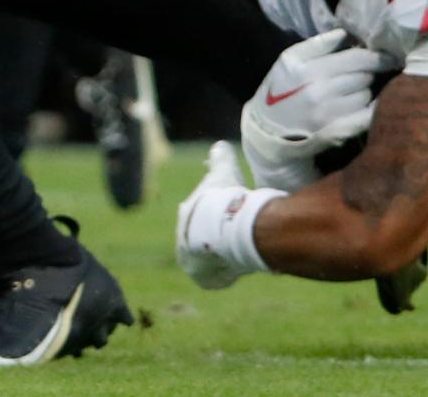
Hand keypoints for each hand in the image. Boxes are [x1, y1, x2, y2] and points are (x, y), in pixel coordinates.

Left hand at [175, 141, 253, 289]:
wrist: (219, 231)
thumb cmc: (220, 198)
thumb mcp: (223, 170)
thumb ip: (220, 156)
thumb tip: (219, 146)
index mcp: (185, 215)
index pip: (198, 214)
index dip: (214, 212)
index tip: (228, 213)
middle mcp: (182, 241)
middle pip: (204, 238)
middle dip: (218, 235)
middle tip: (240, 233)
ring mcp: (191, 263)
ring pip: (211, 259)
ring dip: (225, 254)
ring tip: (244, 249)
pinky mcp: (204, 280)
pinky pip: (219, 276)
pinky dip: (230, 270)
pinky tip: (242, 264)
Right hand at [241, 29, 394, 189]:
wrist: (268, 129)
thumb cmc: (279, 89)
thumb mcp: (288, 59)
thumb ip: (317, 45)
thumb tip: (346, 34)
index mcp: (310, 70)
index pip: (356, 59)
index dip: (376, 56)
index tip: (389, 55)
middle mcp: (322, 93)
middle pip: (363, 76)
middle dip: (368, 72)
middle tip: (365, 71)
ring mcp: (331, 115)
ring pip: (366, 95)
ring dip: (364, 90)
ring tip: (353, 89)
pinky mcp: (337, 133)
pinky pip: (366, 116)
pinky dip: (371, 108)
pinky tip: (369, 104)